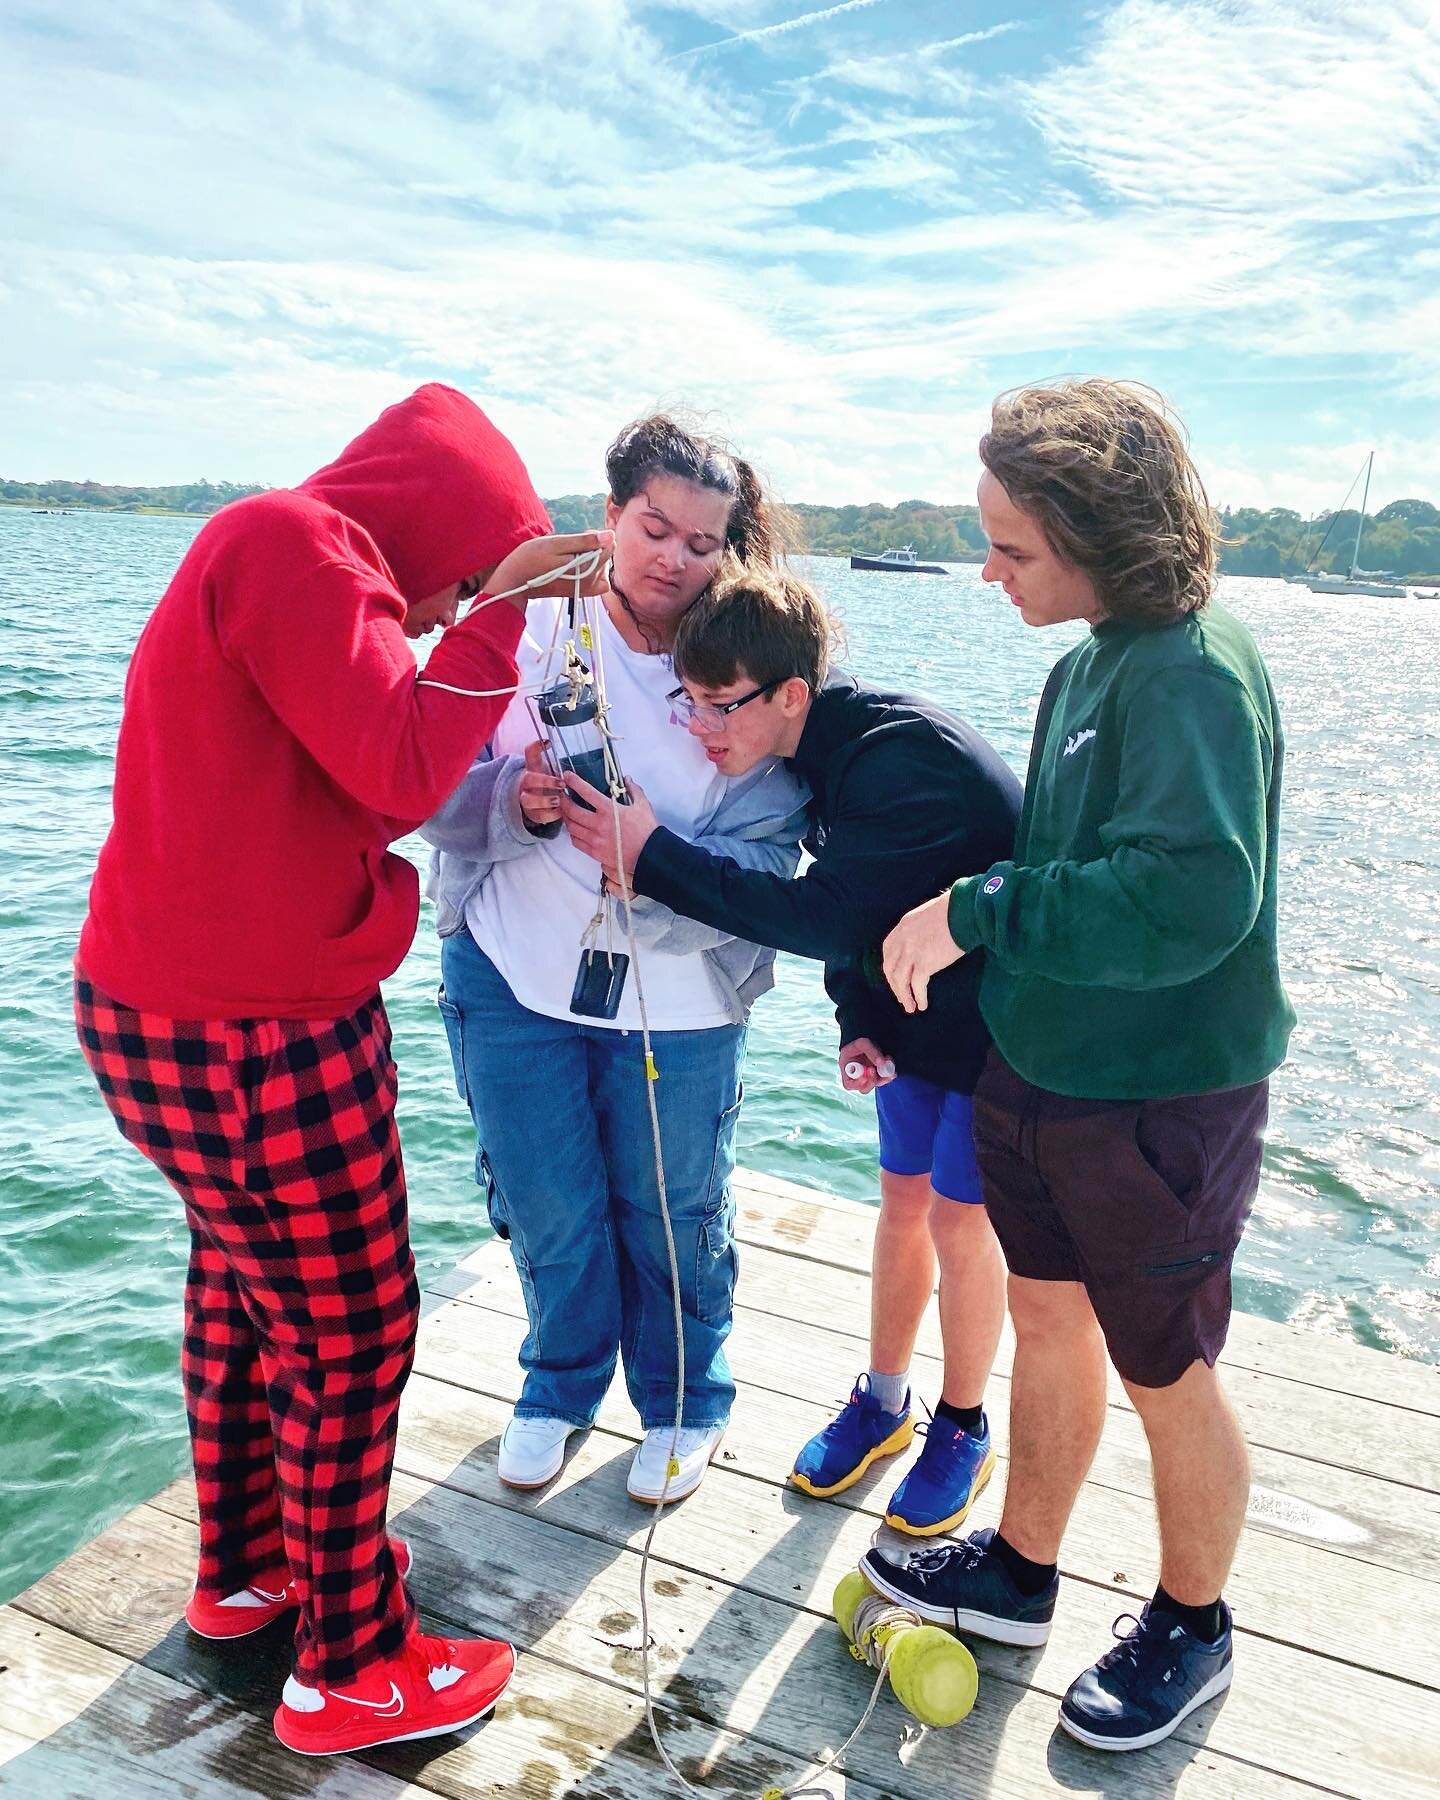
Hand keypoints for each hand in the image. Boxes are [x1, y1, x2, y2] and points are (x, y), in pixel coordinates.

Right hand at [487, 530, 612, 611]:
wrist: (516, 581)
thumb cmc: (532, 558)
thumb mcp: (557, 543)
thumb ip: (585, 541)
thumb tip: (611, 535)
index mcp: (586, 569)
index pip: (609, 546)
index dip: (595, 536)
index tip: (577, 536)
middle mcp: (591, 582)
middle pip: (606, 556)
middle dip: (593, 547)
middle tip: (569, 548)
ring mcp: (587, 590)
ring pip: (603, 566)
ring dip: (591, 558)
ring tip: (569, 557)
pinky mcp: (582, 593)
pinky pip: (599, 580)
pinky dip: (593, 571)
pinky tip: (578, 567)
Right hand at [517, 740, 564, 826]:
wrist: (534, 802)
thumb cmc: (541, 782)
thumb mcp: (542, 767)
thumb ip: (541, 753)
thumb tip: (547, 741)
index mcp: (531, 769)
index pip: (529, 754)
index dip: (536, 747)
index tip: (548, 743)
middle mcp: (526, 784)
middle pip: (528, 780)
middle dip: (545, 781)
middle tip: (561, 783)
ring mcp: (528, 801)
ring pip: (529, 801)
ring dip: (545, 800)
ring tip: (558, 800)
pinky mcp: (534, 815)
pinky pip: (540, 817)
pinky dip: (551, 815)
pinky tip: (560, 811)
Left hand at [561, 772, 658, 876]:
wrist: (650, 855)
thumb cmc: (647, 831)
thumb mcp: (643, 806)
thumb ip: (634, 790)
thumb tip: (627, 779)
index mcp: (609, 810)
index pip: (586, 792)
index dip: (574, 782)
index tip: (567, 776)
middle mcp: (598, 824)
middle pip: (572, 810)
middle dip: (563, 801)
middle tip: (562, 795)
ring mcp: (595, 840)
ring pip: (571, 827)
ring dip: (566, 818)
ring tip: (566, 812)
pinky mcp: (595, 853)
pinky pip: (577, 842)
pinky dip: (573, 835)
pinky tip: (575, 830)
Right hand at [839, 1038, 895, 1094]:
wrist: (865, 1039)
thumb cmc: (859, 1044)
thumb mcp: (862, 1043)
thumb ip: (871, 1052)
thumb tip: (882, 1062)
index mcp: (847, 1071)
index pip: (849, 1084)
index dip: (857, 1083)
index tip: (865, 1077)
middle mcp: (857, 1078)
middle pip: (864, 1088)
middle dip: (872, 1081)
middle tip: (875, 1070)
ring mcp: (868, 1078)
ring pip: (876, 1084)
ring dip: (884, 1076)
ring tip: (887, 1062)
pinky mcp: (877, 1076)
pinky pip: (884, 1079)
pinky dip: (889, 1073)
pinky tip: (890, 1063)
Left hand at [882, 891, 964, 1013]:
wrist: (964, 911)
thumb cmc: (954, 911)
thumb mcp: (928, 916)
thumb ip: (920, 930)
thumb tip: (926, 943)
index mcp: (903, 926)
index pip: (888, 950)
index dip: (890, 966)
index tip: (895, 977)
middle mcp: (902, 940)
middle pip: (890, 968)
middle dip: (894, 985)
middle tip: (901, 997)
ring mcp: (911, 952)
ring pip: (900, 980)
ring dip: (904, 996)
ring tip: (910, 1007)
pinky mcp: (924, 964)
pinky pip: (917, 986)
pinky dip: (918, 997)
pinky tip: (922, 1005)